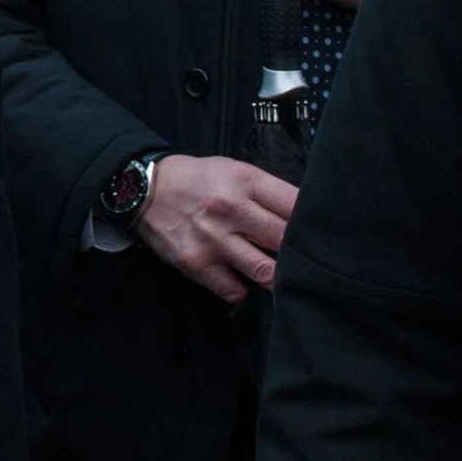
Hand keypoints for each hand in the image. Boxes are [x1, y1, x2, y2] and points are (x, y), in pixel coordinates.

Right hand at [135, 154, 298, 304]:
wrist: (143, 190)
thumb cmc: (195, 180)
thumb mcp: (233, 170)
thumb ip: (268, 192)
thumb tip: (303, 218)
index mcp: (244, 181)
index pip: (295, 205)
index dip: (313, 222)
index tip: (318, 233)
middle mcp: (230, 209)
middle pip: (285, 240)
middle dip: (299, 252)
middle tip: (305, 259)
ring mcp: (213, 239)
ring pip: (265, 271)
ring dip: (277, 277)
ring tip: (280, 277)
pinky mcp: (195, 263)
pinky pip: (234, 290)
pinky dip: (243, 290)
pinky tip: (242, 280)